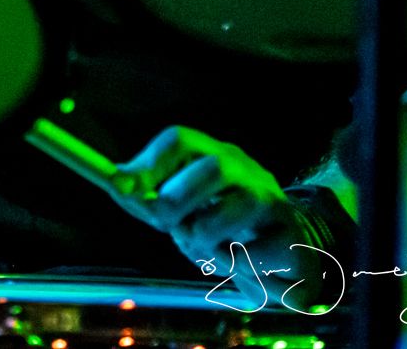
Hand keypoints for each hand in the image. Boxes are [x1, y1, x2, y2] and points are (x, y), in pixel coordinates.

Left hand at [115, 126, 302, 271]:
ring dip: (210, 237)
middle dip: (179, 198)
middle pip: (213, 166)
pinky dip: (238, 267)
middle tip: (167, 224)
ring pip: (239, 207)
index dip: (149, 163)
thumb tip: (116, 181)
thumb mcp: (182, 211)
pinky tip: (243, 266)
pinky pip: (255, 253)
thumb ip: (150, 199)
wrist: (283, 256)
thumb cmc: (222, 229)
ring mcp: (271, 199)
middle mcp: (243, 169)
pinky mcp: (290, 236)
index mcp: (211, 155)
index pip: (180, 139)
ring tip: (208, 249)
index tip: (121, 190)